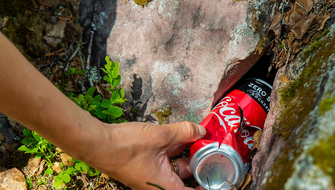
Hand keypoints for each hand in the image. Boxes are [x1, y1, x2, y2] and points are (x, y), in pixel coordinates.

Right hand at [84, 121, 205, 189]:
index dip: (208, 185)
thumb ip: (184, 132)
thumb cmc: (125, 147)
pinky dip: (174, 149)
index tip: (219, 176)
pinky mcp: (147, 166)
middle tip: (211, 148)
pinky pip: (166, 160)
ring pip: (176, 166)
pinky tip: (181, 135)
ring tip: (199, 138)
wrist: (98, 144)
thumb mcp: (161, 136)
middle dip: (199, 162)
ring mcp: (153, 176)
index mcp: (165, 187)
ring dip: (186, 153)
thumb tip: (201, 131)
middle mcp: (160, 185)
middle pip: (187, 177)